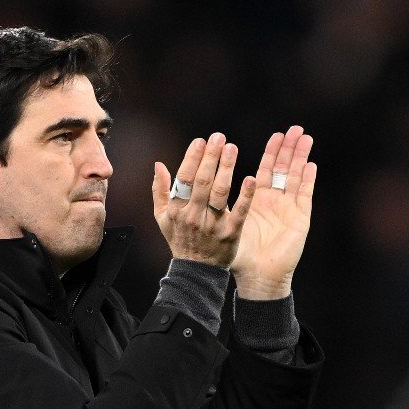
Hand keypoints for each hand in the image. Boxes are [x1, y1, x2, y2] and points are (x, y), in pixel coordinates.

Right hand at [152, 133, 256, 267]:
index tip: (201, 141)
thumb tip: (158, 164)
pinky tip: (250, 178)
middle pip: (202, 182)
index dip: (192, 158)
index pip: (184, 179)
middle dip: (210, 157)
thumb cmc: (180, 240)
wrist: (196, 271)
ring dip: (226, 168)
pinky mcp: (230, 234)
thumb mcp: (162, 217)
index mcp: (176, 209)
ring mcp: (212, 225)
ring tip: (232, 148)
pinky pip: (239, 212)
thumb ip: (159, 190)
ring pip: (219, 193)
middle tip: (219, 137)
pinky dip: (245, 196)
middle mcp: (193, 216)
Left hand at [230, 126, 315, 298]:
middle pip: (284, 169)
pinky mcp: (299, 220)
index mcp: (258, 201)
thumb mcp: (224, 223)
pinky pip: (304, 196)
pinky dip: (307, 180)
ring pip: (296, 178)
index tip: (276, 135)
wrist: (257, 276)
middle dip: (289, 149)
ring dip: (301, 158)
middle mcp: (275, 202)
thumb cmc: (239, 254)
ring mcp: (289, 209)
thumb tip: (204, 187)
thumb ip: (215, 202)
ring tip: (304, 137)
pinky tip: (310, 165)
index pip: (266, 170)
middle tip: (293, 129)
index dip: (271, 153)